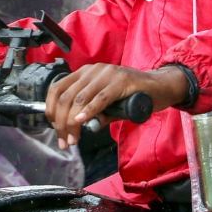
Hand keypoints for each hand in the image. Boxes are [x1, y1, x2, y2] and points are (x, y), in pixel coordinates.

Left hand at [45, 63, 187, 149]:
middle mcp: (93, 70)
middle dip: (61, 122)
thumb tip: (79, 127)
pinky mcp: (121, 81)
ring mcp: (107, 74)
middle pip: (66, 96)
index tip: (55, 129)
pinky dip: (88, 111)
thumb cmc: (133, 96)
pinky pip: (100, 98)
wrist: (160, 87)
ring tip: (73, 139)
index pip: (58, 88)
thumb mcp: (108, 105)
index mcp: (85, 73)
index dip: (51, 109)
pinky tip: (81, 121)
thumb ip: (94, 114)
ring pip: (79, 99)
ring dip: (72, 123)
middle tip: (64, 141)